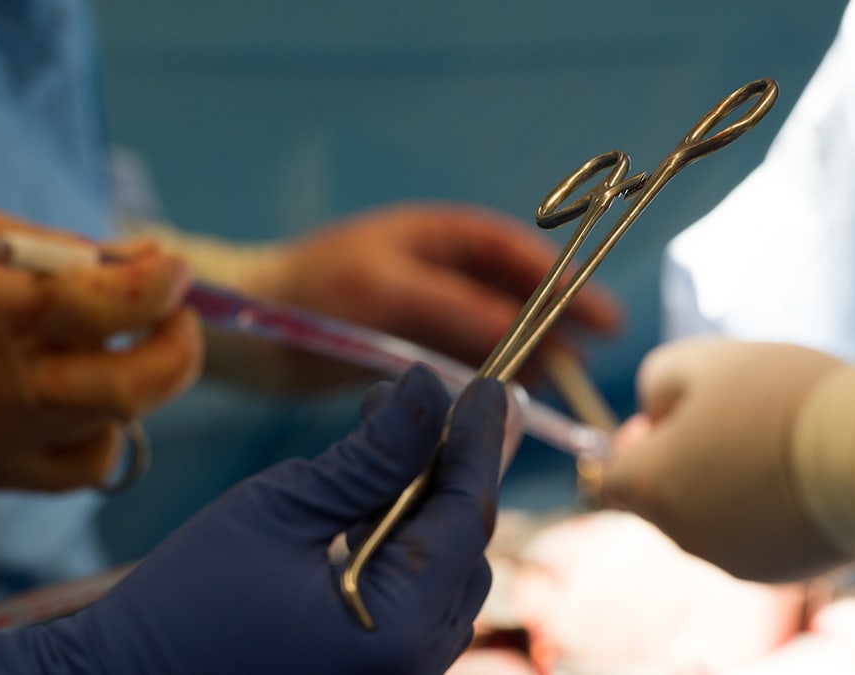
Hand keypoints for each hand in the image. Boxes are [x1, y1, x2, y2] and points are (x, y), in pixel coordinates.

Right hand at [0, 202, 201, 490]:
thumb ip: (56, 246)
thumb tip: (144, 258)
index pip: (110, 303)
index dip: (161, 282)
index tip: (172, 266)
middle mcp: (10, 385)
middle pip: (135, 385)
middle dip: (179, 345)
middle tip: (177, 313)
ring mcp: (8, 440)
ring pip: (120, 424)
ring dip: (139, 380)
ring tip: (114, 346)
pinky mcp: (3, 474)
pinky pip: (89, 463)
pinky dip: (106, 427)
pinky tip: (82, 394)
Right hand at [0, 366, 507, 674]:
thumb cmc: (181, 608)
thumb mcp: (279, 510)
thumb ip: (370, 454)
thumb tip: (428, 386)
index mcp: (396, 634)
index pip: (464, 519)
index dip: (478, 444)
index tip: (491, 385)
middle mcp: (412, 669)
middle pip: (463, 547)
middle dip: (451, 468)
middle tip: (429, 403)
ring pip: (446, 574)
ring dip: (425, 502)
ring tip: (388, 436)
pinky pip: (417, 601)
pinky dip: (404, 543)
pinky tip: (372, 498)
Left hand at [252, 202, 623, 367]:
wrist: (251, 328)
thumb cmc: (314, 291)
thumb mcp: (390, 292)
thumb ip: (458, 310)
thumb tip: (521, 337)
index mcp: (441, 237)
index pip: (519, 255)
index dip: (565, 284)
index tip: (604, 319)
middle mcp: (443, 270)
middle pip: (516, 295)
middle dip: (554, 325)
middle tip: (589, 362)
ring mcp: (429, 310)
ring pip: (496, 331)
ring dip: (526, 355)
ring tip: (555, 386)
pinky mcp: (413, 348)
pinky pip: (468, 359)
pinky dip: (492, 375)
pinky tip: (510, 397)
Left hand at [601, 338, 848, 581]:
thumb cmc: (782, 397)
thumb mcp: (706, 361)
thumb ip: (659, 382)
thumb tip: (654, 413)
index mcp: (653, 486)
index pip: (613, 477)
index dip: (635, 445)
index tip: (673, 417)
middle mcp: (682, 536)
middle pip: (660, 500)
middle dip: (681, 462)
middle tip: (733, 419)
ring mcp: (731, 561)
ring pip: (707, 520)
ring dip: (724, 486)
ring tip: (774, 444)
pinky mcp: (779, 574)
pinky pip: (753, 539)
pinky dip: (763, 513)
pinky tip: (801, 477)